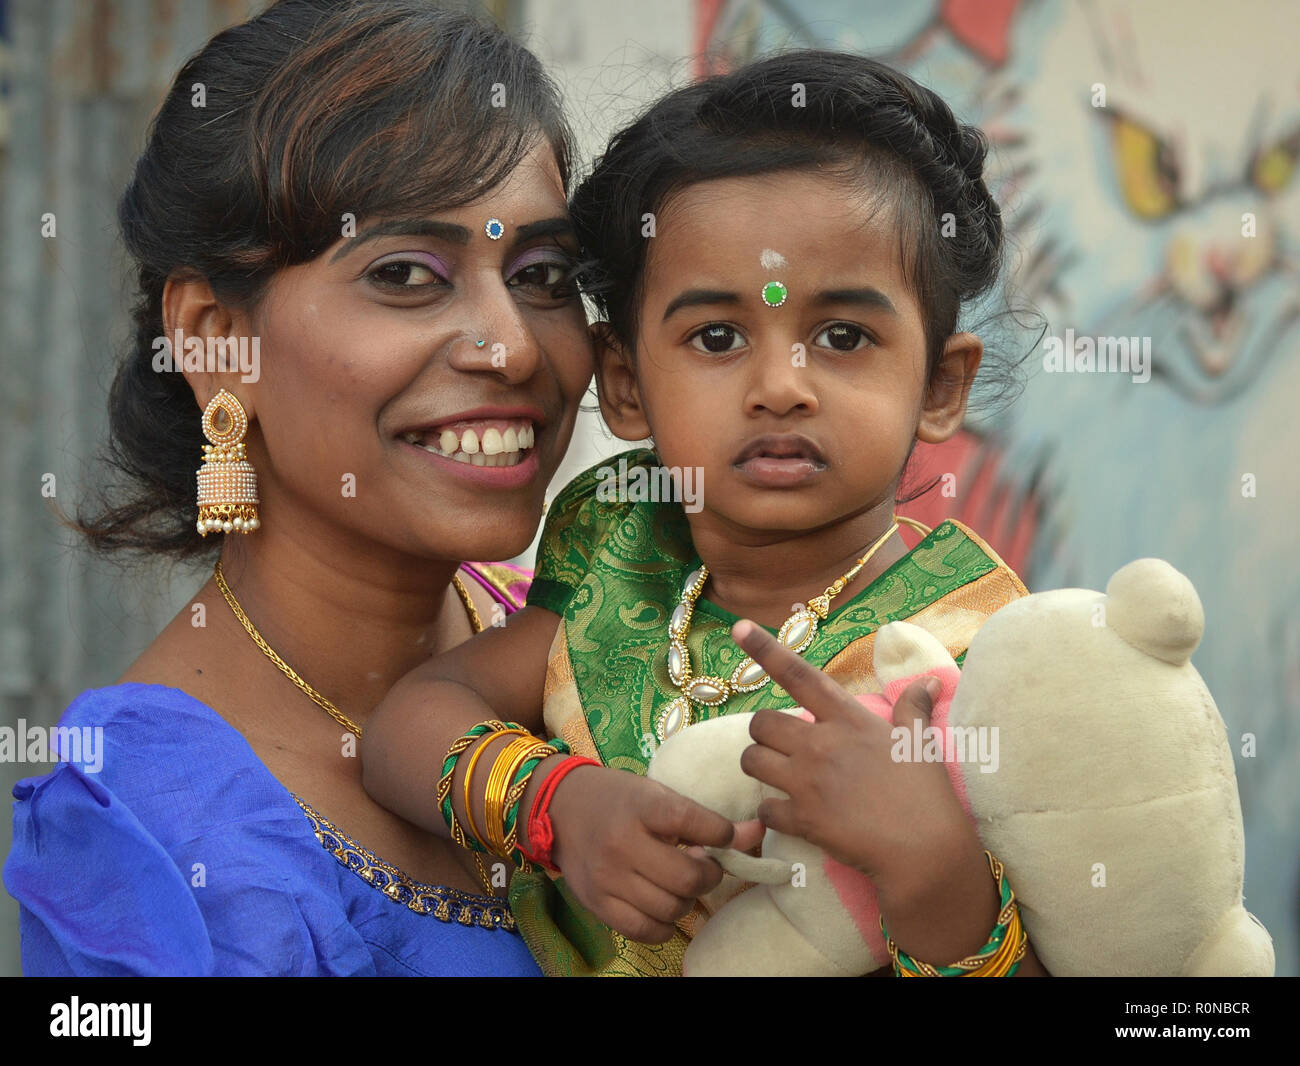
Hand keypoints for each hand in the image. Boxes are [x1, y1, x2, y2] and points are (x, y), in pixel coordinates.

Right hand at [545, 764, 747, 942]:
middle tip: (705, 866)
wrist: (560, 808)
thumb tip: (759, 831)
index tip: (723, 836)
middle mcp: (623, 843)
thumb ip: (706, 819)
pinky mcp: (597, 904)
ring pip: (671, 908)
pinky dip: (665, 924)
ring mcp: (607, 877)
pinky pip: (645, 930)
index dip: (722, 834)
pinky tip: (663, 906)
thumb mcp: (659, 796)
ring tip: (680, 883)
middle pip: (688, 877)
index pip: (697, 824)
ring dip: (688, 900)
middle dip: (709, 875)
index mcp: (642, 806)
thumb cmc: (619, 799)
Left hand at [730, 619, 976, 900]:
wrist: (925, 851)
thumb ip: (913, 708)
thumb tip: (930, 681)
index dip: (764, 649)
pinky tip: (787, 816)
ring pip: (751, 761)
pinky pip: (763, 809)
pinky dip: (770, 813)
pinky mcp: (802, 820)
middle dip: (762, 733)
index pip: (799, 675)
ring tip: (777, 776)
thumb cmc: (927, 794)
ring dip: (759, 767)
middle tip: (780, 746)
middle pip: (760, 723)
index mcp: (848, 719)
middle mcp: (820, 744)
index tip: (737, 627)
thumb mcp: (921, 742)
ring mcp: (807, 782)